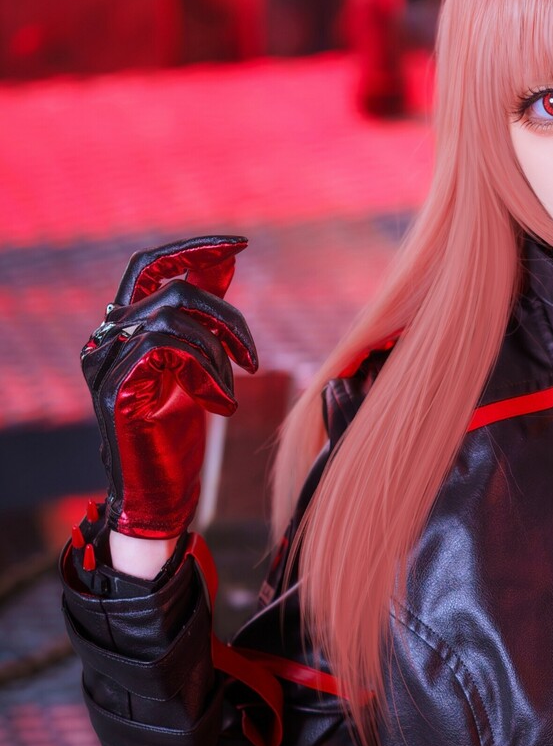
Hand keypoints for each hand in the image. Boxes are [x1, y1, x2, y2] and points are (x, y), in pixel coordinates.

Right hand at [80, 235, 257, 538]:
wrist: (158, 501)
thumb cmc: (176, 439)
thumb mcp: (197, 368)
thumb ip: (201, 322)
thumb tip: (223, 269)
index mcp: (122, 330)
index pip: (149, 267)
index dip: (192, 249)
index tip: (238, 245)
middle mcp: (106, 339)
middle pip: (172, 288)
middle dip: (228, 316)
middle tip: (253, 359)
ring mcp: (106, 362)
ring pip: (173, 313)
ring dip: (222, 349)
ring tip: (235, 387)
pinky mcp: (118, 388)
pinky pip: (167, 346)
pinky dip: (207, 369)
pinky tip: (219, 404)